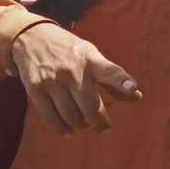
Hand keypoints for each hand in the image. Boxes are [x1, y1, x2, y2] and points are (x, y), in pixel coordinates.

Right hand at [9, 23, 141, 135]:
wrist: (32, 37)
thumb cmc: (70, 51)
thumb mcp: (93, 56)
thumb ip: (113, 78)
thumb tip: (137, 97)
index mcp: (90, 59)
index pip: (109, 70)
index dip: (121, 80)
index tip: (133, 87)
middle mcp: (72, 69)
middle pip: (90, 105)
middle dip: (99, 121)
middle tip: (104, 127)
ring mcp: (52, 79)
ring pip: (71, 114)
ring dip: (80, 125)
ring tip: (84, 124)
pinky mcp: (35, 88)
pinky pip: (49, 117)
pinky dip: (61, 128)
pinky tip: (68, 131)